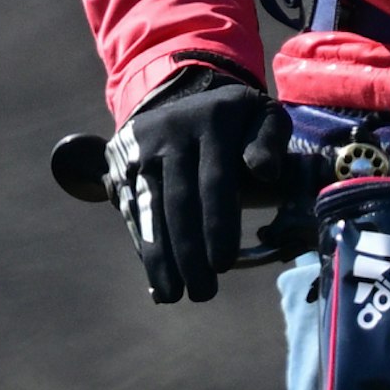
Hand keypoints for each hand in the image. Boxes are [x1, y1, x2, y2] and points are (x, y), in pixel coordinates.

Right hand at [106, 64, 288, 304]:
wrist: (180, 95)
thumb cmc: (235, 120)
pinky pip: (131, 211)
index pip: (214, 180)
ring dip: (159, 257)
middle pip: (178, 201)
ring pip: (149, 209)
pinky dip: (144, 245)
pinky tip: (157, 277)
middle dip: (188, 252)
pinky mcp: (119, 165)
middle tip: (202, 293)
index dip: (217, 224)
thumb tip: (265, 172)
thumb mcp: (262, 115)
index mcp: (212, 121)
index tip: (222, 264)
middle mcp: (170, 133)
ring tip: (174, 295)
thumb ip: (270, 141)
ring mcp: (140, 149)